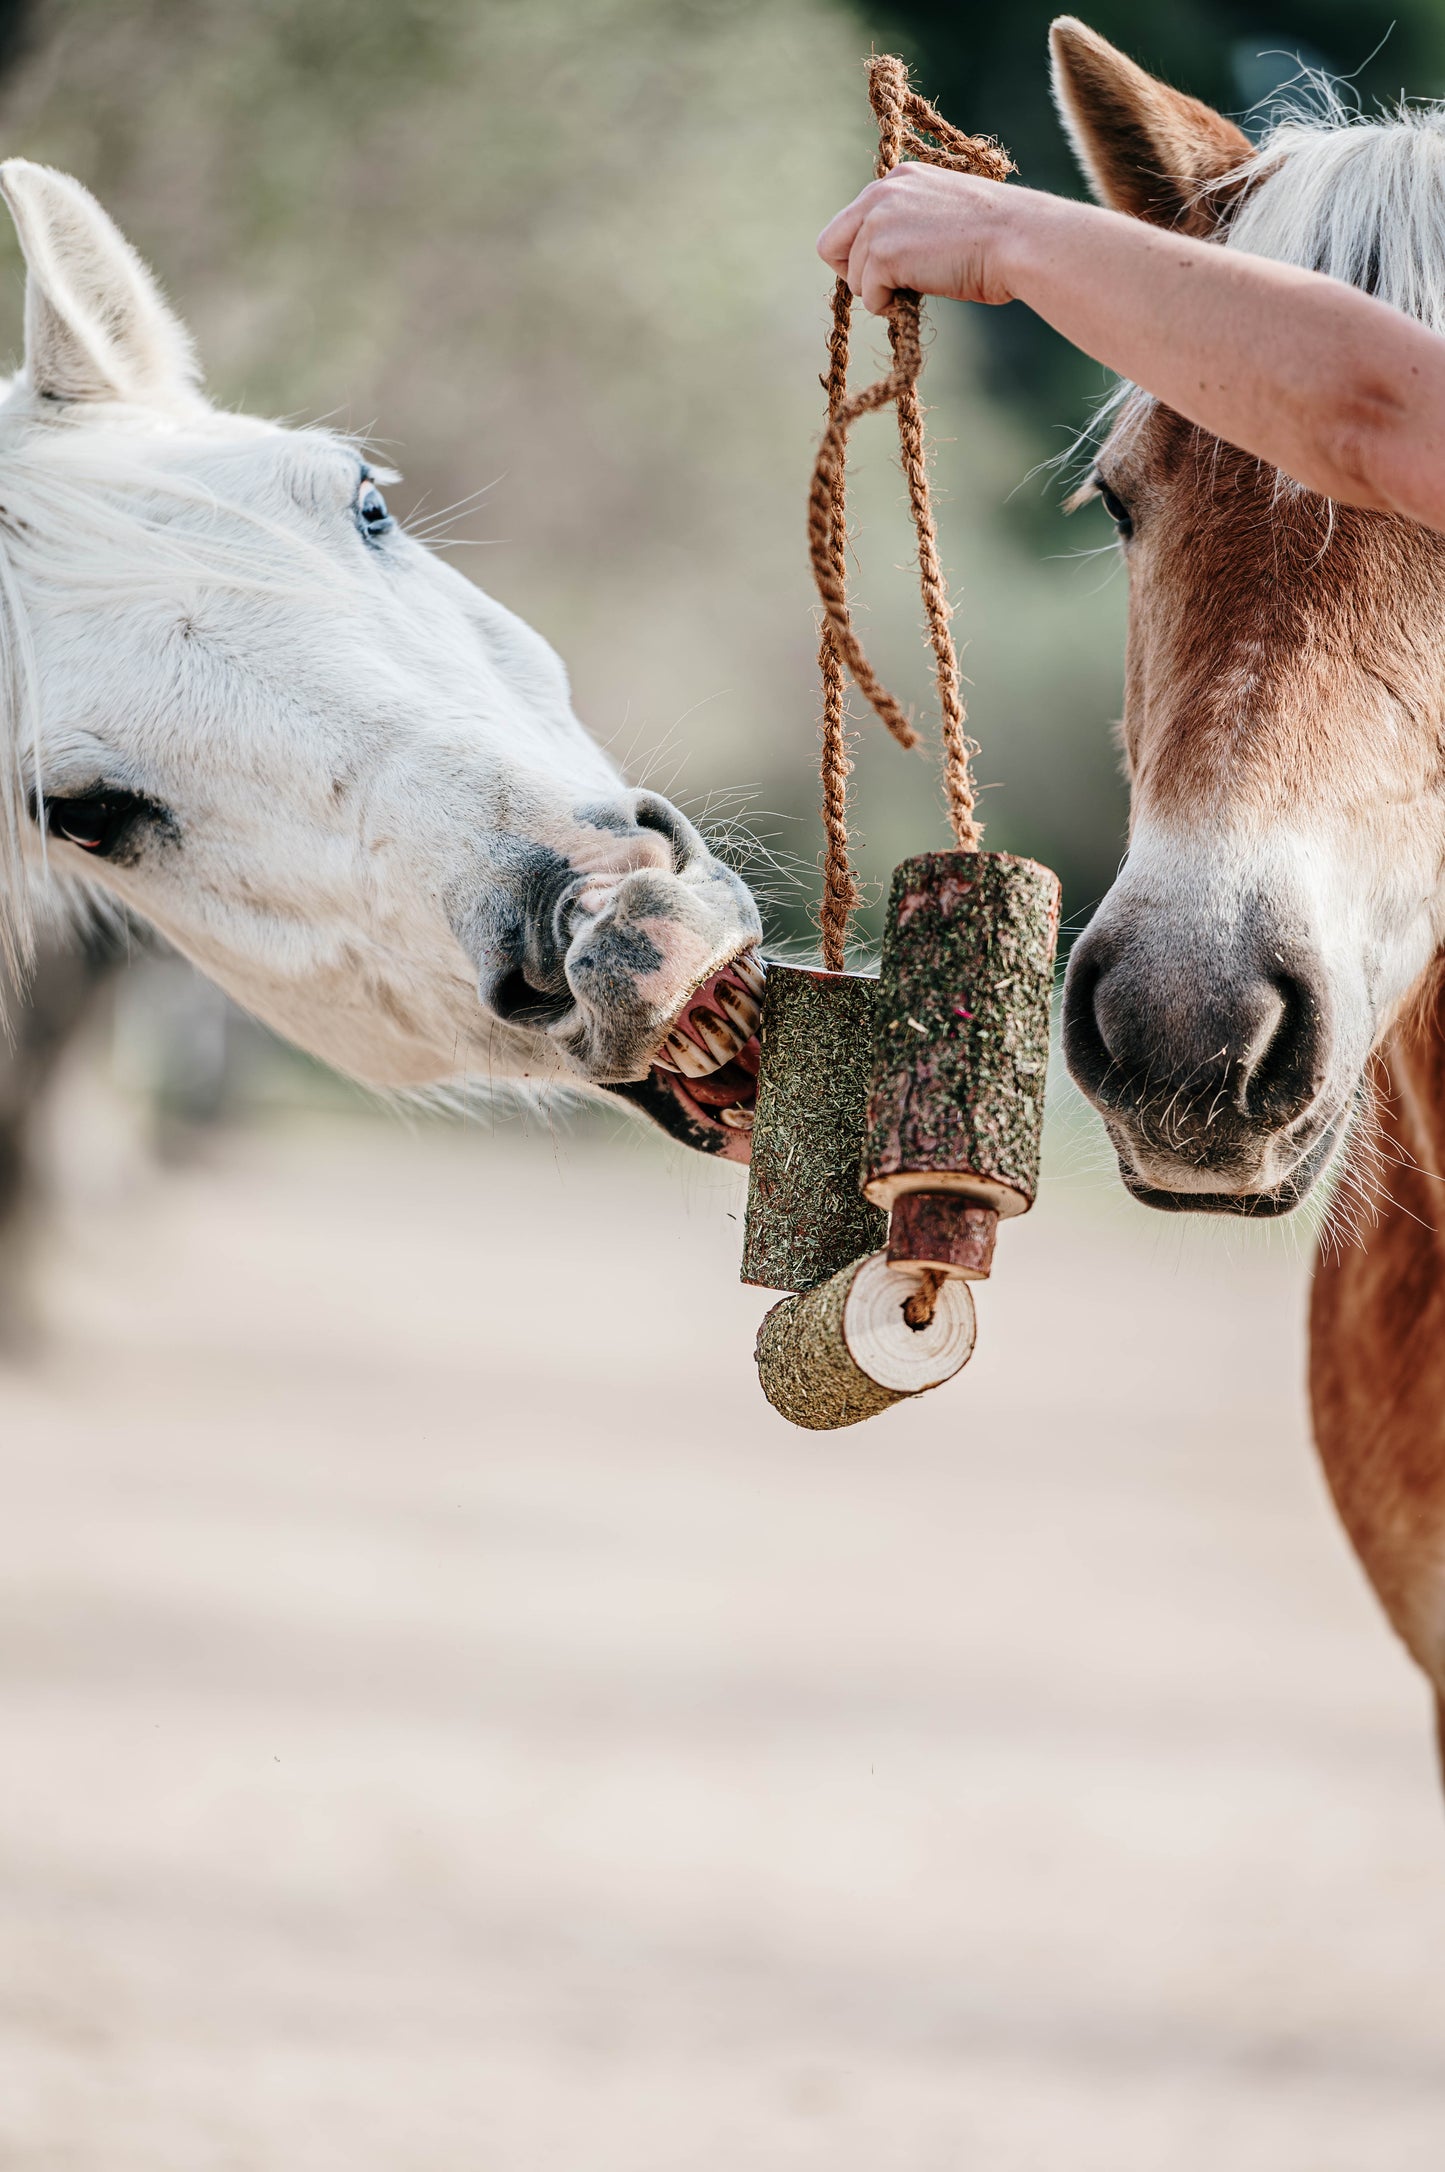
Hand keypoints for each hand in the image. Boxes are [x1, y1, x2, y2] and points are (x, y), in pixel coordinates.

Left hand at [817, 164, 1018, 313]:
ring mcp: (879, 221)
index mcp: (899, 178)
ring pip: (854, 277)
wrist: (1019, 240)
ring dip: (882, 292)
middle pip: (831, 245)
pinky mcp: (883, 253)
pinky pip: (869, 296)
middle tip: (887, 287)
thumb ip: (909, 223)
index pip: (850, 220)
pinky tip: (920, 294)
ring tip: (922, 285)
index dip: (861, 252)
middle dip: (855, 273)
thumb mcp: (943, 214)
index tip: (887, 268)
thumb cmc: (996, 237)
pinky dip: (889, 305)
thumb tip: (883, 258)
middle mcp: (882, 192)